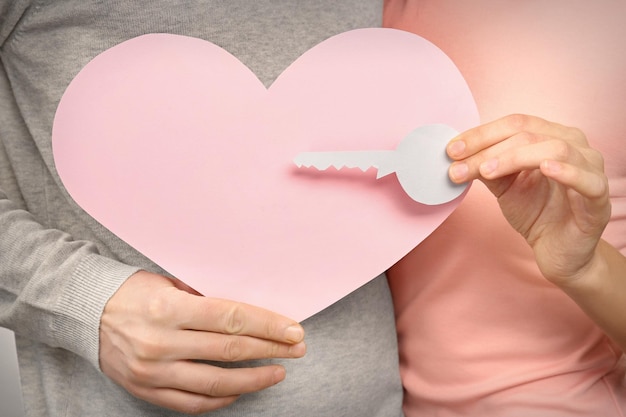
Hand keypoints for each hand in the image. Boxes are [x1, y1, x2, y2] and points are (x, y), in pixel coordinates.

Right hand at [99, 270, 305, 414]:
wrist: (85, 312)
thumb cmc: (133, 291)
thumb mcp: (169, 281)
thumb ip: (205, 298)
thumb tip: (249, 313)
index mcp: (169, 309)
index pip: (231, 318)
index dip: (268, 325)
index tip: (294, 330)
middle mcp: (161, 342)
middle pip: (230, 350)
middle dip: (270, 349)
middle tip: (296, 348)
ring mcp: (153, 371)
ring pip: (215, 383)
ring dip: (253, 379)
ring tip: (278, 372)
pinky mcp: (146, 390)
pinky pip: (192, 403)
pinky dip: (221, 399)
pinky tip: (241, 390)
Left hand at [446, 114, 610, 286]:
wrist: (558, 251)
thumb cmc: (536, 212)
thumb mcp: (503, 186)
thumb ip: (485, 168)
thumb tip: (455, 154)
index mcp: (551, 136)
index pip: (515, 124)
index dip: (481, 134)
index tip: (451, 150)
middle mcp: (574, 145)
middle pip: (528, 134)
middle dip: (487, 149)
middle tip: (458, 164)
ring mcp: (589, 168)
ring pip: (553, 148)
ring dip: (513, 157)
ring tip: (486, 171)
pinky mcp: (598, 197)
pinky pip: (586, 178)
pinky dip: (566, 170)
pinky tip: (545, 168)